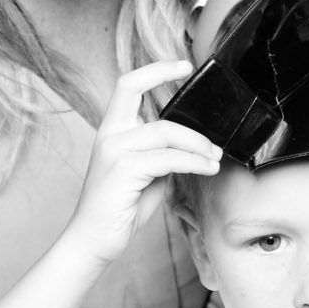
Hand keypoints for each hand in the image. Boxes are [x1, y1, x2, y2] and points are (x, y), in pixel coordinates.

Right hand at [64, 61, 220, 265]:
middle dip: (170, 84)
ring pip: (165, 131)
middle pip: (136, 89)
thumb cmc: (120, 209)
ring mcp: (113, 150)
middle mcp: (109, 134)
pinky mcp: (123, 169)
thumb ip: (163, 155)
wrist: (93, 242)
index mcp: (112, 131)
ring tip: (215, 157)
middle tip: (207, 113)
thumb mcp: (146, 175)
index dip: (154, 69)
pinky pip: (169, 159)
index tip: (183, 65)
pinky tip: (207, 169)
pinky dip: (194, 162)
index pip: (127, 85)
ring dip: (198, 144)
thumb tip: (193, 146)